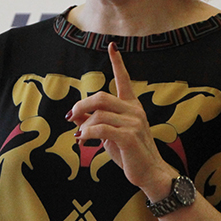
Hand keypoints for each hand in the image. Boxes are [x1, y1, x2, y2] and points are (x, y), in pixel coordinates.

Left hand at [67, 43, 174, 196]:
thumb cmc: (129, 154)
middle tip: (70, 117)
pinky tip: (83, 141)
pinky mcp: (129, 137)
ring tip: (80, 137)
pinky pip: (101, 128)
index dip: (118, 62)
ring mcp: (134, 123)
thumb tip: (74, 115)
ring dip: (83, 126)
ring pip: (98, 114)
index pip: (124, 79)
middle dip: (81, 105)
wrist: (149, 173)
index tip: (112, 46)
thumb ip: (94, 122)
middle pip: (101, 97)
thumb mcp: (109, 136)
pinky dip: (87, 133)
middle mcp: (135, 110)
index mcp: (132, 106)